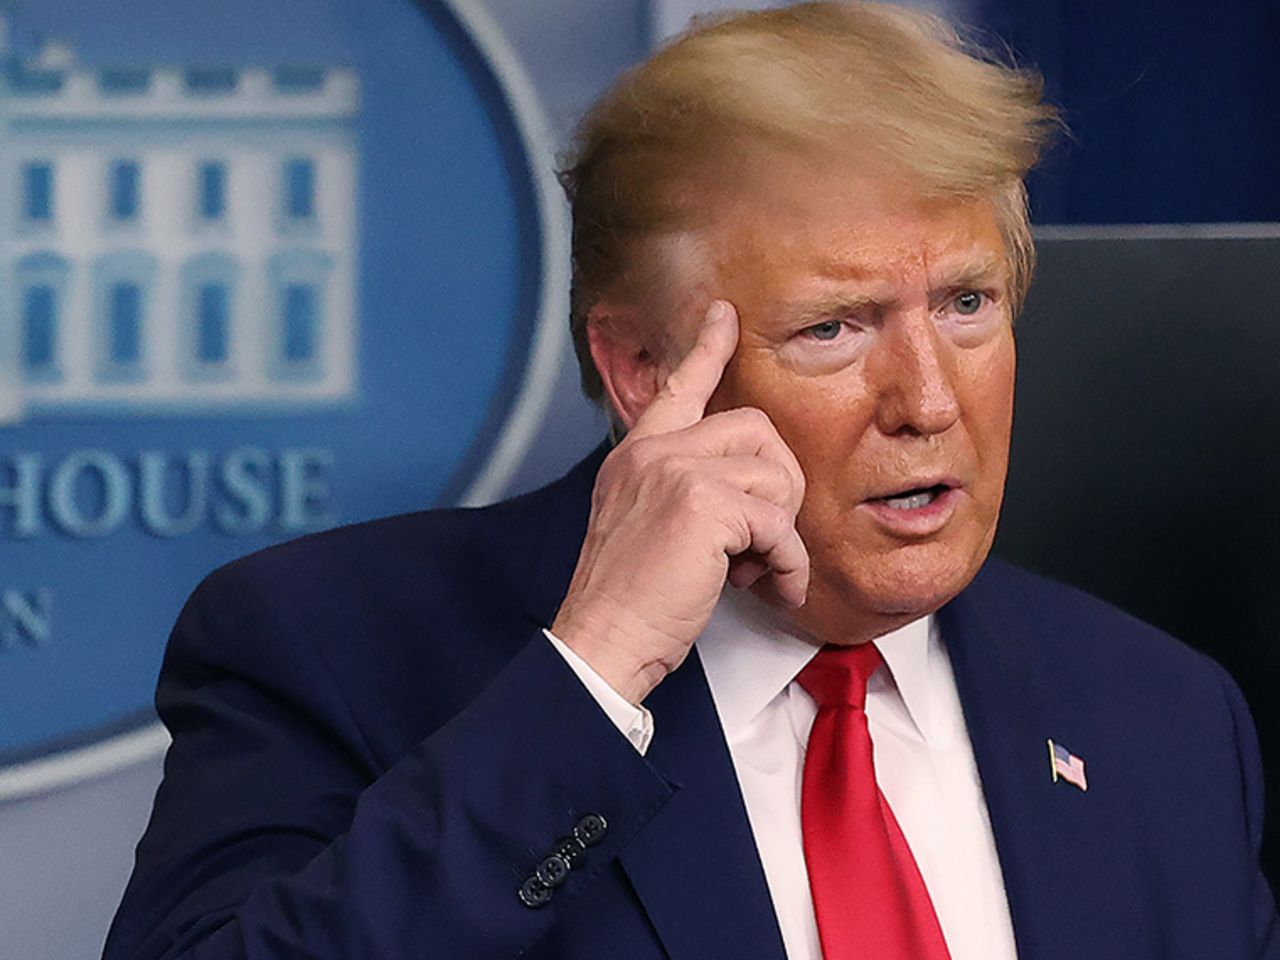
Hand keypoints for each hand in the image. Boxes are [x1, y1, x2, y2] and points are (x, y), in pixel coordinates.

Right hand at [551, 300, 808, 704]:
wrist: (604, 639)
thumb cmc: (630, 598)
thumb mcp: (644, 526)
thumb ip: (684, 493)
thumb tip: (750, 497)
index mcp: (637, 455)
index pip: (677, 387)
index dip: (707, 349)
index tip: (723, 316)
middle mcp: (654, 452)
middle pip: (756, 428)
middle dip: (778, 487)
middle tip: (761, 539)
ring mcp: (676, 472)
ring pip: (775, 476)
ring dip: (780, 533)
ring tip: (754, 569)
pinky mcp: (702, 505)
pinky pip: (779, 524)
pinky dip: (786, 563)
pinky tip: (767, 587)